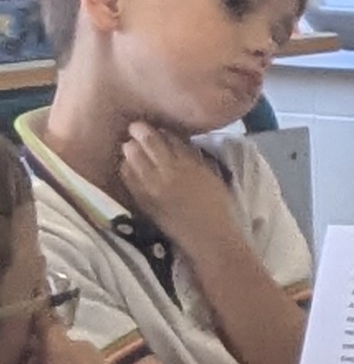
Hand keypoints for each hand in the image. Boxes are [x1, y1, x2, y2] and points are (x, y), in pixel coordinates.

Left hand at [116, 123, 241, 256]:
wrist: (209, 238)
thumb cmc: (217, 206)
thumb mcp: (212, 176)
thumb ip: (194, 157)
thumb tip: (178, 142)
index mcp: (190, 164)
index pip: (169, 137)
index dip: (158, 128)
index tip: (153, 125)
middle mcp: (168, 172)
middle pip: (147, 142)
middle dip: (140, 132)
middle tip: (136, 127)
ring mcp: (152, 186)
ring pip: (131, 156)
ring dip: (130, 149)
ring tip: (131, 146)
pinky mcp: (142, 199)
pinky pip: (126, 176)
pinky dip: (126, 166)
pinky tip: (128, 165)